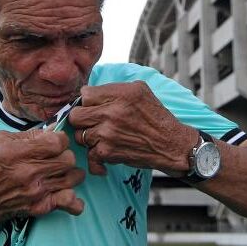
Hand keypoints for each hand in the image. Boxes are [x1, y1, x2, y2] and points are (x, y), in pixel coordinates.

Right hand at [0, 128, 84, 222]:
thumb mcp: (0, 141)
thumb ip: (29, 134)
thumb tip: (54, 129)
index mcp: (17, 153)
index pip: (57, 142)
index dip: (61, 140)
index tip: (56, 142)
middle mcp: (28, 172)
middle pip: (68, 159)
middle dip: (65, 155)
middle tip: (57, 157)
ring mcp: (36, 191)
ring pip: (73, 177)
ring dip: (71, 173)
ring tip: (62, 172)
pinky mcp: (41, 206)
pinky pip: (69, 202)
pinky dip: (74, 200)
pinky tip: (69, 192)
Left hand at [68, 81, 196, 175]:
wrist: (171, 144)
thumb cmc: (157, 117)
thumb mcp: (141, 90)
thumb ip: (115, 88)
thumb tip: (90, 91)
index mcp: (121, 94)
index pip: (85, 94)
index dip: (88, 102)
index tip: (93, 107)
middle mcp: (112, 112)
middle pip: (76, 115)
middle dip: (82, 119)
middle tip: (92, 122)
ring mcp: (108, 133)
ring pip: (79, 135)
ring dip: (89, 137)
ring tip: (102, 137)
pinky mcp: (108, 152)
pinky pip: (89, 154)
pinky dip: (96, 157)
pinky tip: (105, 152)